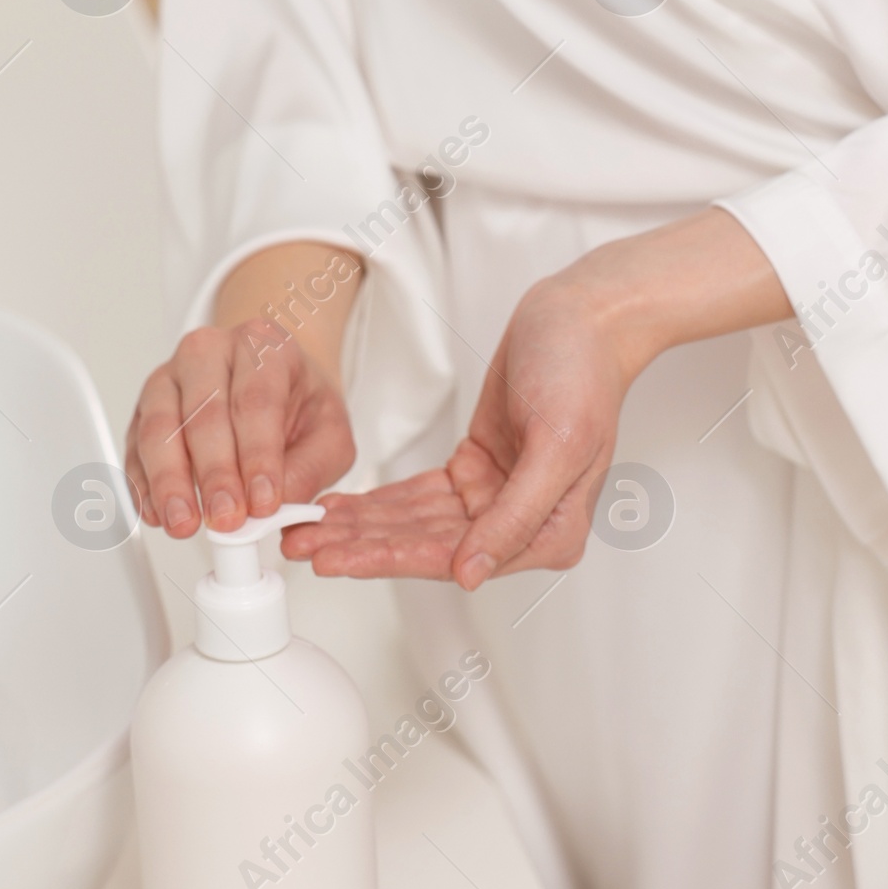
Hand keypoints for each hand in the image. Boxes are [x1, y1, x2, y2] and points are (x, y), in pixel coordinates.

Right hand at [126, 316, 355, 537]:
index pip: (257, 399)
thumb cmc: (299, 402)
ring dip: (169, 481)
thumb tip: (275, 512)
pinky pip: (136, 444)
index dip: (257, 455)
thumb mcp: (330, 433)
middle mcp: (210, 351)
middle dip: (214, 474)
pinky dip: (142, 482)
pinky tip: (156, 511)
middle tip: (225, 519)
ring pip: (160, 425)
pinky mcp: (145, 406)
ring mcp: (171, 376)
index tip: (262, 503)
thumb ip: (309, 470)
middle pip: (205, 412)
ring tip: (184, 522)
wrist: (271, 379)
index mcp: (263, 345)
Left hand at [284, 207, 787, 587]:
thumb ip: (516, 517)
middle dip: (362, 545)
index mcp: (549, 532)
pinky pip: (418, 495)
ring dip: (362, 526)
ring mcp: (493, 497)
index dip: (390, 557)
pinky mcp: (474, 469)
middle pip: (425, 544)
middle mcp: (518, 524)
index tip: (339, 558)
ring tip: (307, 531)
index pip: (454, 556)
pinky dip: (380, 501)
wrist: (582, 317)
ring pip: (414, 522)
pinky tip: (343, 508)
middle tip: (303, 547)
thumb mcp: (559, 444)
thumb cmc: (584, 372)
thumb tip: (471, 571)